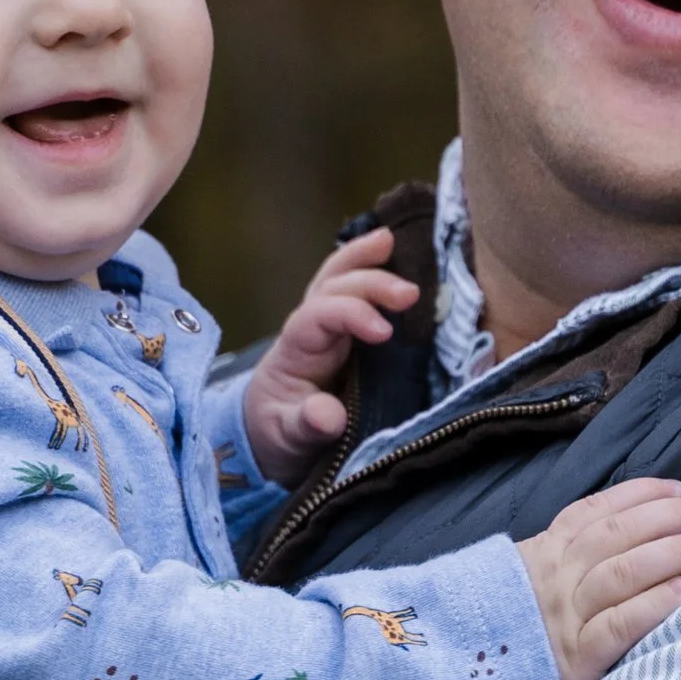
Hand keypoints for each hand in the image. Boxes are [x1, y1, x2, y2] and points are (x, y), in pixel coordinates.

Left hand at [241, 227, 417, 481]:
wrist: (270, 434)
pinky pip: (354, 290)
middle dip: (369, 283)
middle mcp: (309, 328)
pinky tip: (394, 251)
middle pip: (333, 288)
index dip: (351, 314)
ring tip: (393, 240)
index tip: (384, 332)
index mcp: (295, 350)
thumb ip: (305, 426)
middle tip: (410, 294)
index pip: (320, 317)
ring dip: (364, 257)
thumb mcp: (287, 439)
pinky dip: (371, 267)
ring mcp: (326, 325)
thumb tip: (327, 416)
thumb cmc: (280, 433)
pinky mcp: (345, 331)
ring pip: (339, 277)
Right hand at [519, 480, 680, 679]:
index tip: (678, 487)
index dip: (639, 495)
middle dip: (668, 516)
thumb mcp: (521, 581)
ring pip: (622, 572)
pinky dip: (653, 605)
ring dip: (674, 553)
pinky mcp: (575, 661)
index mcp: (543, 554)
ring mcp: (565, 618)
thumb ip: (560, 558)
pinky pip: (619, 625)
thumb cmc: (503, 631)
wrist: (458, 678)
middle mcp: (555, 578)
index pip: (594, 512)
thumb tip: (619, 533)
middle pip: (616, 536)